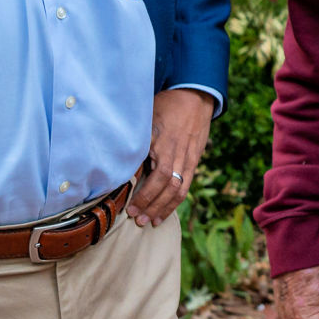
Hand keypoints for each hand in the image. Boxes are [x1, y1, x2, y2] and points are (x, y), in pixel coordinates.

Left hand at [127, 88, 214, 226]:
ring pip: (180, 190)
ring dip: (165, 208)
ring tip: (152, 221)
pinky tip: (166, 210)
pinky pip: (187, 185)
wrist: (195, 97)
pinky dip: (176, 201)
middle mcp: (179, 155)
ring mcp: (189, 159)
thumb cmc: (166, 106)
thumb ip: (138, 142)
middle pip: (170, 188)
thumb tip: (122, 165)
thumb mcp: (148, 119)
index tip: (131, 208)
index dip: (145, 195)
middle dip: (153, 206)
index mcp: (166, 145)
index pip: (158, 177)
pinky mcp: (194, 161)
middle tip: (138, 220)